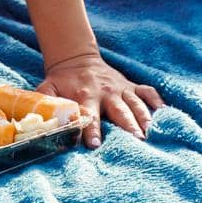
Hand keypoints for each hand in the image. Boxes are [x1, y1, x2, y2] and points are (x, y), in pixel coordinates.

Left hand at [37, 53, 165, 148]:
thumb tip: (36, 123)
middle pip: (119, 111)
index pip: (89, 115)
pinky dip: (157, 101)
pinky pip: (147, 91)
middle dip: (127, 125)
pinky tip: (165, 113)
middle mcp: (105, 92)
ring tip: (153, 133)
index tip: (94, 144)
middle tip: (137, 141)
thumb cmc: (62, 80)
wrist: (76, 58)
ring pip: (136, 103)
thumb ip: (43, 104)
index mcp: (84, 95)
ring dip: (144, 117)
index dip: (91, 130)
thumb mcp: (48, 88)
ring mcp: (120, 88)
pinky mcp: (130, 85)